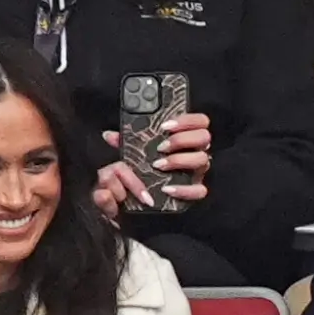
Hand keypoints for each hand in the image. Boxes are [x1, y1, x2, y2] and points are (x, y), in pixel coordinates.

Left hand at [93, 115, 211, 217]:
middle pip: (204, 137)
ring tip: (159, 165)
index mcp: (186, 137)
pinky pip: (199, 190)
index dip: (186, 120)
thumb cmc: (146, 165)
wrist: (145, 195)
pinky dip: (184, 190)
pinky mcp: (195, 189)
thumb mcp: (136, 151)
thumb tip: (109, 135)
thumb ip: (126, 141)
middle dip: (182, 140)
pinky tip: (167, 189)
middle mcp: (196, 151)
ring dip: (180, 160)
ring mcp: (197, 170)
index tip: (165, 126)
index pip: (200, 121)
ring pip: (202, 160)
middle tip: (160, 147)